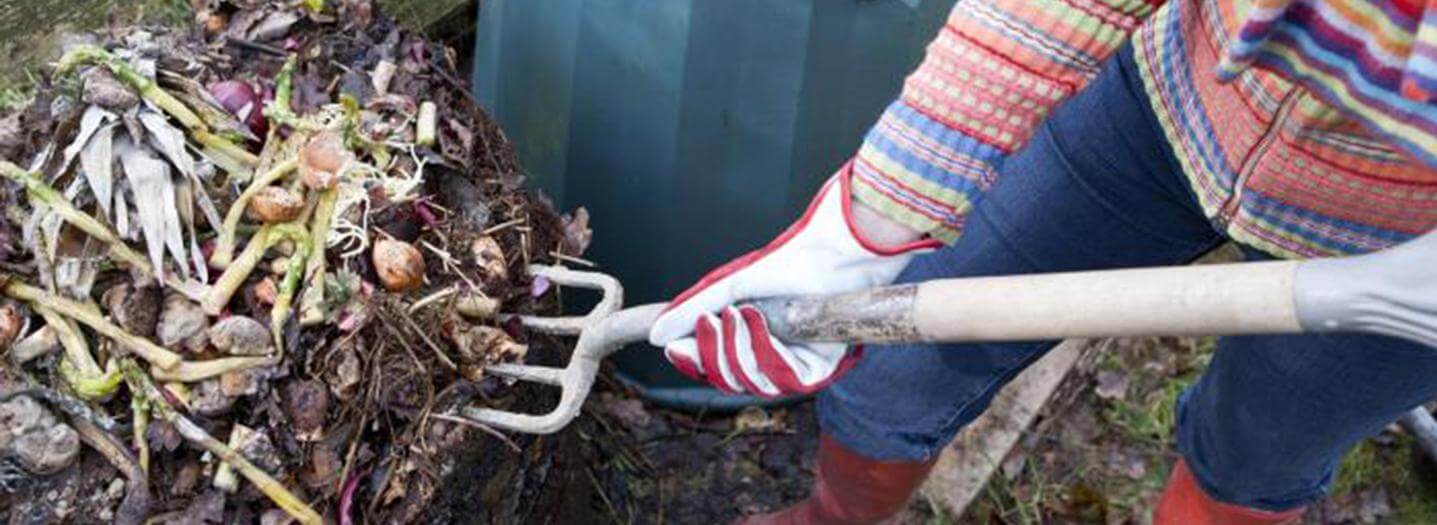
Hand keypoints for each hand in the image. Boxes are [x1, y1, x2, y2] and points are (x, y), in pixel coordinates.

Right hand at [650, 164, 938, 396]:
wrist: (833, 251)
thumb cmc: (789, 261)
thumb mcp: (730, 286)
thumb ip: (692, 310)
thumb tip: (656, 335)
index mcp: (751, 339)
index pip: (715, 366)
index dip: (693, 361)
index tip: (672, 347)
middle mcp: (773, 356)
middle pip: (728, 380)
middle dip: (712, 353)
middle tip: (708, 323)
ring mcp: (795, 364)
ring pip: (752, 382)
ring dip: (738, 348)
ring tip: (738, 314)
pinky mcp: (819, 369)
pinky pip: (782, 379)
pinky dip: (764, 350)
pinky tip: (759, 321)